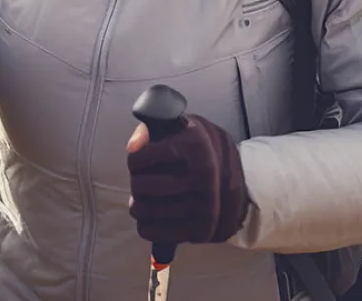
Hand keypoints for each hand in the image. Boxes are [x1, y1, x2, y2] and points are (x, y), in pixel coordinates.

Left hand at [127, 114, 248, 244]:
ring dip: (137, 204)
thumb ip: (150, 131)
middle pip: (140, 187)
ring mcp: (203, 205)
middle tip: (144, 179)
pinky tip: (152, 213)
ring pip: (143, 211)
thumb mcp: (177, 128)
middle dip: (137, 182)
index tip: (141, 159)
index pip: (140, 159)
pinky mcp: (200, 229)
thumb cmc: (192, 147)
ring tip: (145, 196)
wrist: (228, 174)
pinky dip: (145, 224)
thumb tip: (133, 148)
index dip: (135, 159)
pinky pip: (150, 231)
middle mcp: (202, 176)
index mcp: (195, 146)